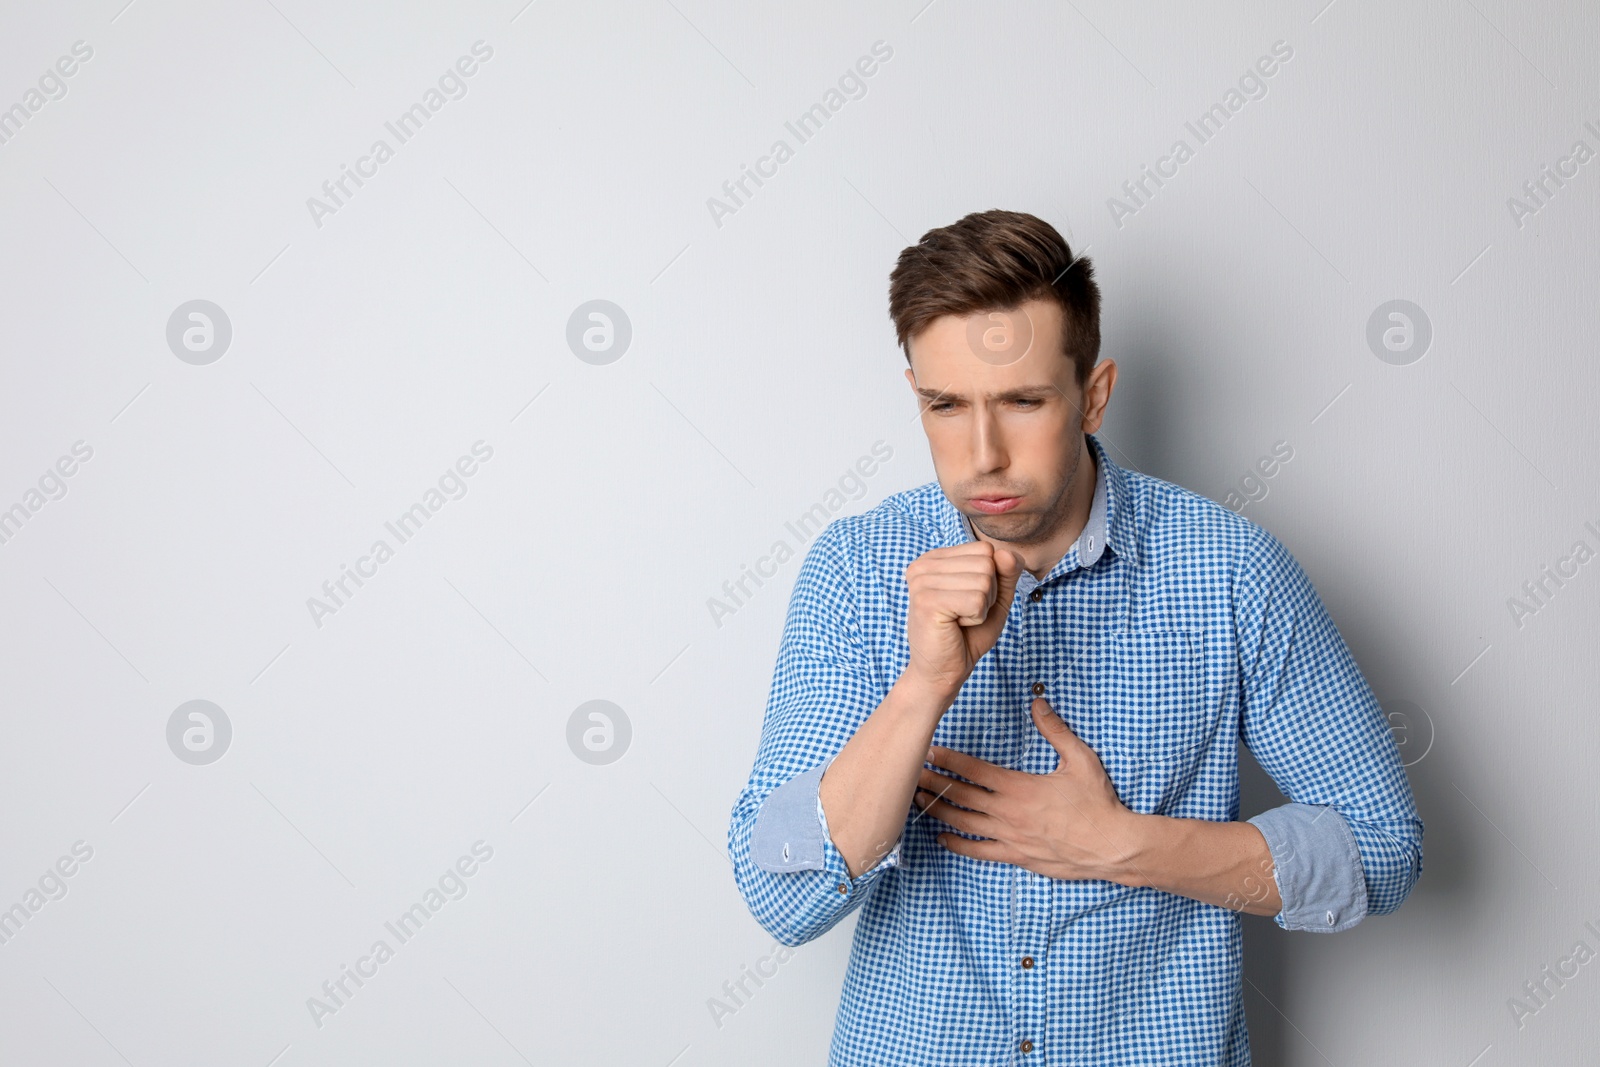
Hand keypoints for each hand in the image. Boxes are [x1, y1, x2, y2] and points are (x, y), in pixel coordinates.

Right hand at [902, 540, 1023, 702]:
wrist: (944, 671)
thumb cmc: (967, 635)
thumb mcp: (996, 598)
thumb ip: (1006, 573)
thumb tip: (1007, 552)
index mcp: (935, 558)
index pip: (985, 549)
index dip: (991, 578)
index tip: (968, 600)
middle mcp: (923, 564)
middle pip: (986, 563)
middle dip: (988, 594)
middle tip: (964, 614)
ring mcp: (922, 581)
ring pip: (984, 581)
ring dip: (981, 608)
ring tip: (959, 620)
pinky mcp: (926, 601)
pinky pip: (976, 601)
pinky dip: (975, 618)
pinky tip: (955, 626)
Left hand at [913, 697, 1145, 882]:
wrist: (1112, 846)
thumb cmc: (1098, 802)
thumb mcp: (1080, 759)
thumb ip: (1055, 730)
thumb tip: (1037, 702)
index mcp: (1020, 787)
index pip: (974, 770)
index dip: (948, 759)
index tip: (929, 750)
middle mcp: (1009, 812)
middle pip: (960, 795)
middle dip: (934, 783)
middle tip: (912, 773)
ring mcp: (1010, 837)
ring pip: (963, 823)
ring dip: (938, 810)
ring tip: (918, 800)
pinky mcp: (1016, 856)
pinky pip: (979, 851)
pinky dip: (957, 844)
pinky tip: (941, 837)